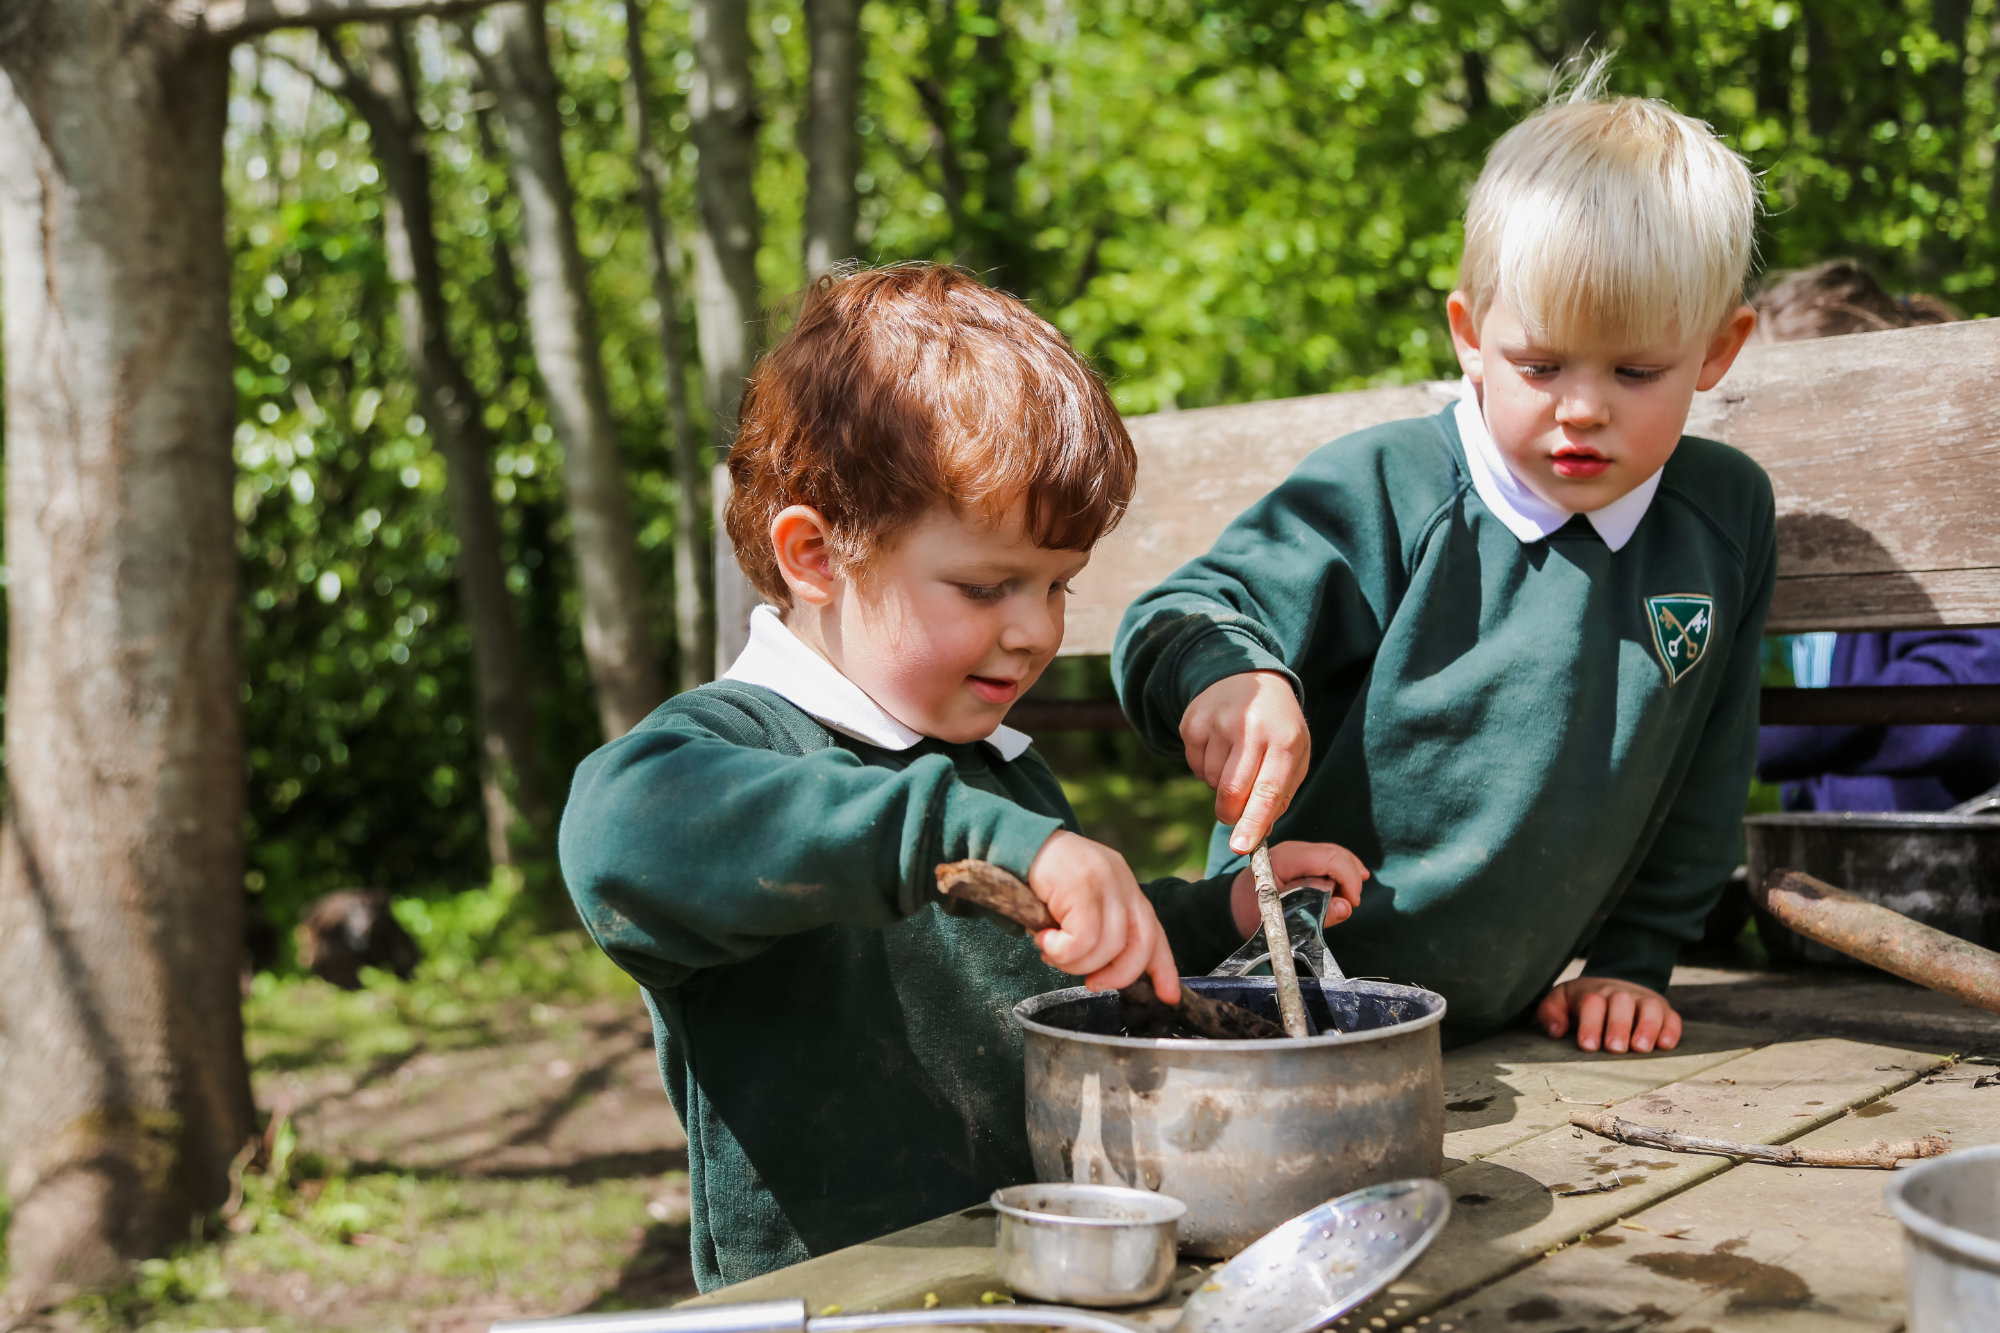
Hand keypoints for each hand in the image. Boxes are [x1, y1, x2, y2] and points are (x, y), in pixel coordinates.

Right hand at [1026, 831, 1181, 1001]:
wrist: (1011, 844)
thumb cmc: (1041, 882)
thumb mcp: (1079, 906)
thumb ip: (1097, 929)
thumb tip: (1104, 973)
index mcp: (1125, 887)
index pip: (1154, 931)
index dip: (1164, 968)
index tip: (1168, 996)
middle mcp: (1122, 881)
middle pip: (1141, 943)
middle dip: (1118, 975)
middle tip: (1092, 984)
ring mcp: (1104, 880)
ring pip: (1108, 946)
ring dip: (1075, 963)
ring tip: (1051, 951)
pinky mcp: (1082, 885)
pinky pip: (1083, 939)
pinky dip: (1062, 951)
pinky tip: (1044, 940)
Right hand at [1181, 671, 1309, 852]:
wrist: (1245, 675)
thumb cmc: (1277, 725)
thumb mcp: (1296, 752)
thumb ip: (1282, 793)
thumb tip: (1258, 831)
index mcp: (1283, 738)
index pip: (1267, 790)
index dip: (1253, 823)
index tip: (1242, 848)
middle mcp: (1248, 727)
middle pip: (1231, 791)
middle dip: (1232, 815)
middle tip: (1236, 816)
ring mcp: (1216, 722)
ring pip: (1211, 781)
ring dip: (1221, 787)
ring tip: (1235, 762)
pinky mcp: (1192, 722)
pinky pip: (1195, 767)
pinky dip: (1207, 770)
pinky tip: (1220, 750)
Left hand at [1229, 841, 1370, 938]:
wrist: (1232, 906)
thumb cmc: (1252, 913)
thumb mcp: (1283, 920)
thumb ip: (1316, 913)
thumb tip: (1346, 907)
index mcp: (1286, 859)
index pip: (1329, 858)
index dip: (1348, 878)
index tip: (1352, 902)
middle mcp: (1293, 850)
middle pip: (1335, 854)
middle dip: (1350, 877)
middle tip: (1352, 903)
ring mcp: (1297, 852)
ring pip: (1334, 854)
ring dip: (1348, 873)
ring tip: (1353, 895)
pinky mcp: (1301, 859)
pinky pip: (1328, 859)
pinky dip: (1342, 870)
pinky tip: (1353, 880)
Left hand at [1537, 977, 1681, 1053]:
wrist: (1611, 986)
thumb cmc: (1582, 1003)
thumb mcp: (1560, 1001)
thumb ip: (1550, 1012)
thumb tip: (1557, 1031)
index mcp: (1592, 992)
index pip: (1592, 1003)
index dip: (1590, 1024)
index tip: (1588, 1046)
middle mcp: (1619, 994)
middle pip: (1621, 1003)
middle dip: (1619, 1026)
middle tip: (1615, 1048)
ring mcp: (1643, 1000)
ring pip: (1649, 1008)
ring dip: (1647, 1027)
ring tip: (1641, 1048)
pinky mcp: (1663, 1010)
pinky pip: (1671, 1016)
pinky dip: (1670, 1030)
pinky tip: (1665, 1045)